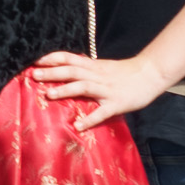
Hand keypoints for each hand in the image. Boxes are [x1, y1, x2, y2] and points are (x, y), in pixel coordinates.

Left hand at [28, 47, 170, 130]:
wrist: (151, 74)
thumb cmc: (125, 72)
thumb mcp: (103, 67)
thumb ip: (86, 69)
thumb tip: (65, 70)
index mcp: (93, 66)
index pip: (70, 58)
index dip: (53, 58)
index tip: (35, 60)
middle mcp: (97, 76)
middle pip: (72, 71)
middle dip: (52, 73)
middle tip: (33, 75)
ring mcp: (107, 90)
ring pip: (83, 87)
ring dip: (65, 90)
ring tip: (48, 95)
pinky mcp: (117, 103)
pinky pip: (102, 112)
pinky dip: (90, 119)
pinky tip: (78, 126)